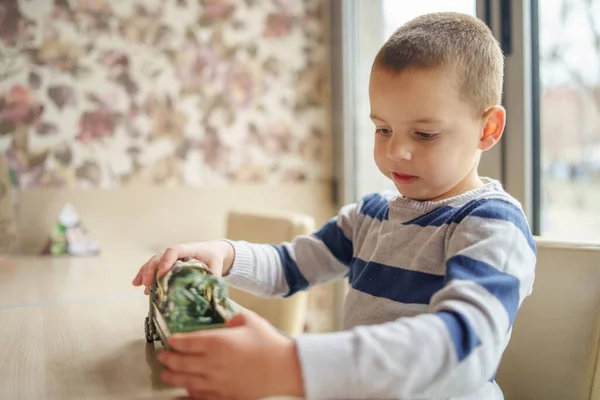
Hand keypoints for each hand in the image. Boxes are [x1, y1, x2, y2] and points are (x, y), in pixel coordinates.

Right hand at [132, 241, 234, 294]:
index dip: (166, 261)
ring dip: (144, 272)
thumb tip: (210, 293)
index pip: (174, 251)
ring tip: (138, 284)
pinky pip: (153, 267)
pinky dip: (144, 274)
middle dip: (151, 270)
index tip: (162, 273)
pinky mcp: (166, 263)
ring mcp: (169, 257)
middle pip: (159, 257)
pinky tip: (137, 284)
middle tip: (147, 284)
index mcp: (188, 249)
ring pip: (153, 262)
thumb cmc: (213, 257)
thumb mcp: (216, 266)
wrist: (212, 250)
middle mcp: (176, 252)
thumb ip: (213, 276)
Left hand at [157, 309, 304, 399]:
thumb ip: (234, 315)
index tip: (170, 339)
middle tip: (162, 356)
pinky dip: (189, 393)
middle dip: (167, 359)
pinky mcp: (224, 396)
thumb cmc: (269, 344)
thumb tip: (226, 316)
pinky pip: (199, 397)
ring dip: (172, 377)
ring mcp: (217, 382)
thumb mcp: (251, 320)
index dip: (174, 340)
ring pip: (185, 381)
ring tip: (166, 374)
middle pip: (180, 362)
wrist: (284, 369)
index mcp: (217, 342)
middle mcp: (212, 363)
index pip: (186, 342)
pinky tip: (185, 390)